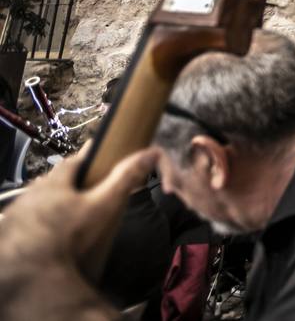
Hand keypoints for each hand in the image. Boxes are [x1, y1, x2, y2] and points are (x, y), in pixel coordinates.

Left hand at [0, 145, 159, 319]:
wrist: (31, 272)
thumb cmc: (69, 235)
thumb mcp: (103, 206)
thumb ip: (125, 179)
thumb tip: (150, 153)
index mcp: (55, 183)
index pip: (72, 162)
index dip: (86, 161)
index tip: (97, 164)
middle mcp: (31, 193)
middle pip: (52, 181)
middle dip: (67, 185)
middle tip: (83, 195)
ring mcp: (16, 213)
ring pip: (36, 201)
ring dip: (49, 204)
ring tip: (65, 217)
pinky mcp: (8, 231)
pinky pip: (22, 221)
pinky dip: (34, 223)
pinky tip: (45, 235)